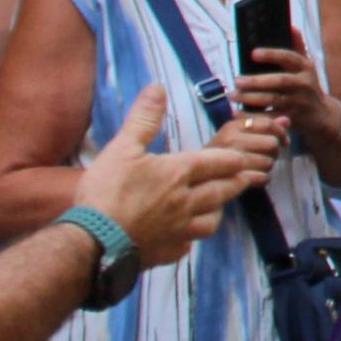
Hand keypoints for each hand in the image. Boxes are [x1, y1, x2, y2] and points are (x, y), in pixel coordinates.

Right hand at [73, 88, 270, 268]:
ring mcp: (180, 230)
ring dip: (219, 210)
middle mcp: (187, 202)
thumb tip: (158, 88)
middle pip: (222, 191)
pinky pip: (188, 245)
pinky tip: (185, 237)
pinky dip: (190, 239)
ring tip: (219, 205)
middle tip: (246, 177)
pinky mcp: (168, 252)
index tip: (244, 157)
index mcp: (178, 174)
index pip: (218, 163)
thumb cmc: (107, 192)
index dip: (234, 159)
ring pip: (211, 221)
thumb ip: (144, 119)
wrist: (94, 243)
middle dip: (237, 182)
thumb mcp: (122, 148)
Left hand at [230, 52, 339, 149]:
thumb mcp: (307, 66)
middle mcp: (304, 84)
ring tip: (232, 95)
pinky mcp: (291, 118)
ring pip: (273, 100)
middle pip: (279, 81)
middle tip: (237, 80)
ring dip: (251, 98)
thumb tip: (290, 26)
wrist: (321, 116)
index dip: (272, 55)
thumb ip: (298, 46)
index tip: (253, 53)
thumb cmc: (308, 86)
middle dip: (256, 81)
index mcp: (306, 67)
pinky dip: (253, 116)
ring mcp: (299, 102)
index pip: (290, 58)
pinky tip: (238, 112)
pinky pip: (270, 118)